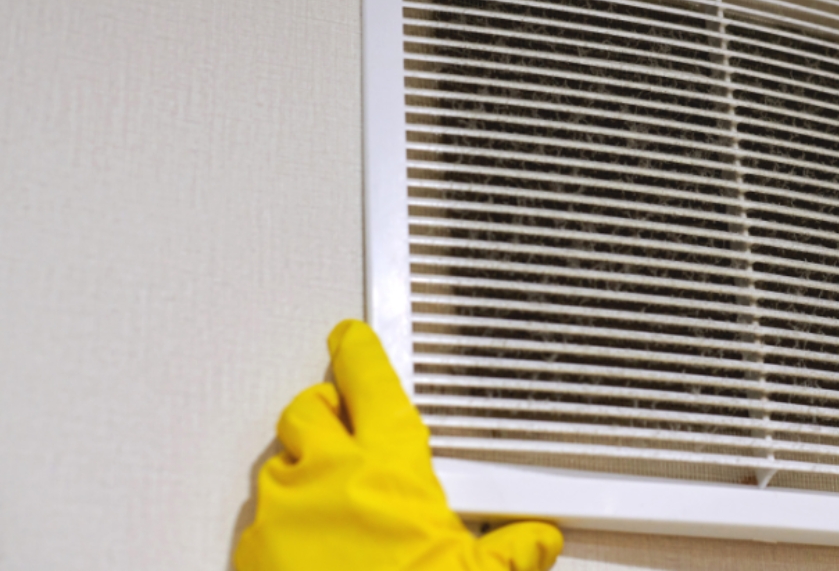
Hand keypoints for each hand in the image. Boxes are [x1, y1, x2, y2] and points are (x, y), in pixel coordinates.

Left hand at [235, 320, 562, 570]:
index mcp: (387, 469)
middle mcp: (327, 477)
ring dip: (301, 469)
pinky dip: (279, 523)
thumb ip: (510, 553)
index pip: (370, 384)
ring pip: (278, 462)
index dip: (360, 353)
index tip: (352, 339)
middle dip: (325, 411)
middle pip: (308, 410)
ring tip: (326, 497)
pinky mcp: (250, 553)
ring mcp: (281, 514)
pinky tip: (305, 549)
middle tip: (342, 424)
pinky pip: (258, 518)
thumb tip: (536, 542)